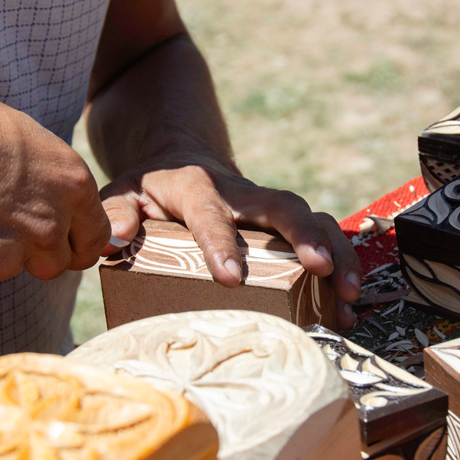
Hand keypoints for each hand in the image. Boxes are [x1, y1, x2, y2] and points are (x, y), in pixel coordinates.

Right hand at [0, 69, 110, 294]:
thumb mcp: (20, 138)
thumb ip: (50, 180)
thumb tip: (65, 206)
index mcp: (72, 185)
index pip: (95, 239)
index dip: (74, 242)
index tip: (58, 242)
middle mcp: (50, 225)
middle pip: (55, 264)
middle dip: (30, 253)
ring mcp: (12, 257)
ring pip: (10, 271)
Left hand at [100, 155, 361, 327]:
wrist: (181, 158)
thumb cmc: (149, 187)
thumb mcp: (122, 193)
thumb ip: (114, 213)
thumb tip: (110, 240)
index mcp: (195, 187)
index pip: (209, 213)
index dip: (220, 243)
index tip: (230, 278)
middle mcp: (240, 193)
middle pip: (281, 206)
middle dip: (305, 236)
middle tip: (322, 270)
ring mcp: (266, 206)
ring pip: (312, 218)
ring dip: (336, 252)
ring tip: (349, 294)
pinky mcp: (283, 220)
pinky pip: (320, 234)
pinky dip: (340, 261)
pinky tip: (348, 300)